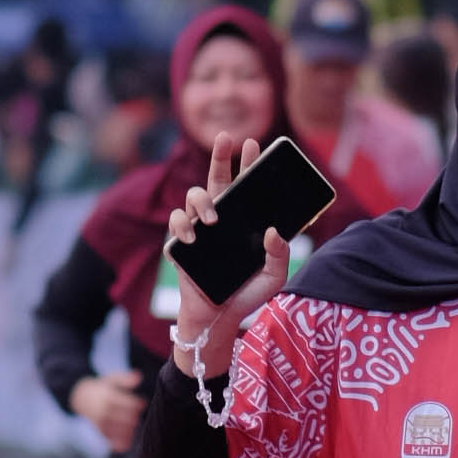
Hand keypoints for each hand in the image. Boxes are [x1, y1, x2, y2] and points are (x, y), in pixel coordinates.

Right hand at [72, 369, 143, 454]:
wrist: (80, 397)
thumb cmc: (102, 388)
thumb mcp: (111, 379)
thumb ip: (125, 379)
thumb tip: (139, 377)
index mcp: (108, 397)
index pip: (130, 404)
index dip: (139, 404)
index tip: (142, 403)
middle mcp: (103, 411)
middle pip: (128, 419)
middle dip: (135, 417)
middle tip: (136, 415)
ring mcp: (100, 423)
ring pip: (122, 431)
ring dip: (131, 430)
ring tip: (133, 426)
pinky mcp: (98, 432)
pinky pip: (112, 441)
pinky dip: (122, 443)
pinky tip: (129, 442)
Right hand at [166, 136, 288, 374]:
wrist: (220, 319)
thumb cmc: (247, 294)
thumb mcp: (274, 277)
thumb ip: (280, 255)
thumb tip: (274, 231)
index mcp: (242, 220)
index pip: (245, 184)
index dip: (249, 163)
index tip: (255, 144)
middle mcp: (219, 218)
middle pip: (217, 178)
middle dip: (220, 156)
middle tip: (226, 138)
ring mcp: (198, 230)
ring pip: (192, 197)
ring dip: (201, 200)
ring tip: (213, 219)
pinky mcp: (180, 246)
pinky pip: (176, 226)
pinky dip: (183, 228)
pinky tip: (193, 238)